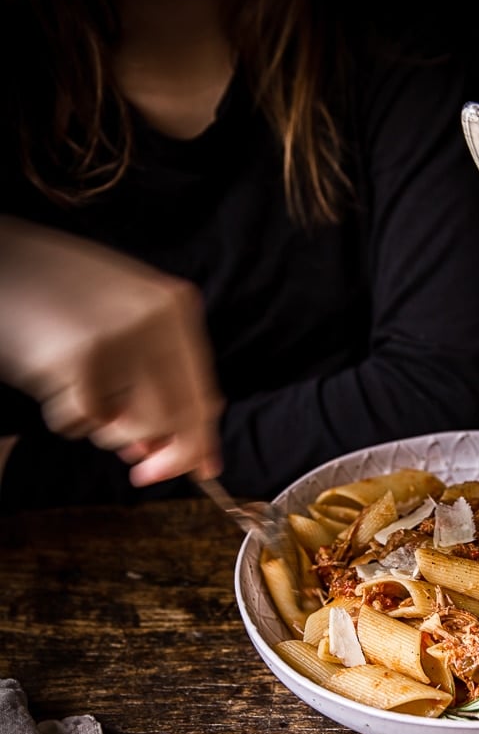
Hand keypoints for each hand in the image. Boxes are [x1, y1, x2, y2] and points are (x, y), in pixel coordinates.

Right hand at [0, 217, 222, 485]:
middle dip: (168, 459)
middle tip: (144, 473)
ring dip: (110, 433)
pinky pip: (85, 420)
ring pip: (138, 427)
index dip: (202, 439)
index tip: (202, 471)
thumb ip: (157, 374)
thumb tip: (180, 449)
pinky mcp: (81, 358)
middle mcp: (158, 320)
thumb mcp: (124, 317)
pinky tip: (51, 382)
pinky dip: (68, 417)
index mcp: (175, 306)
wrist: (2, 260)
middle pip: (183, 419)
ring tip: (83, 397)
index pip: (204, 391)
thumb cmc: (59, 292)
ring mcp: (122, 338)